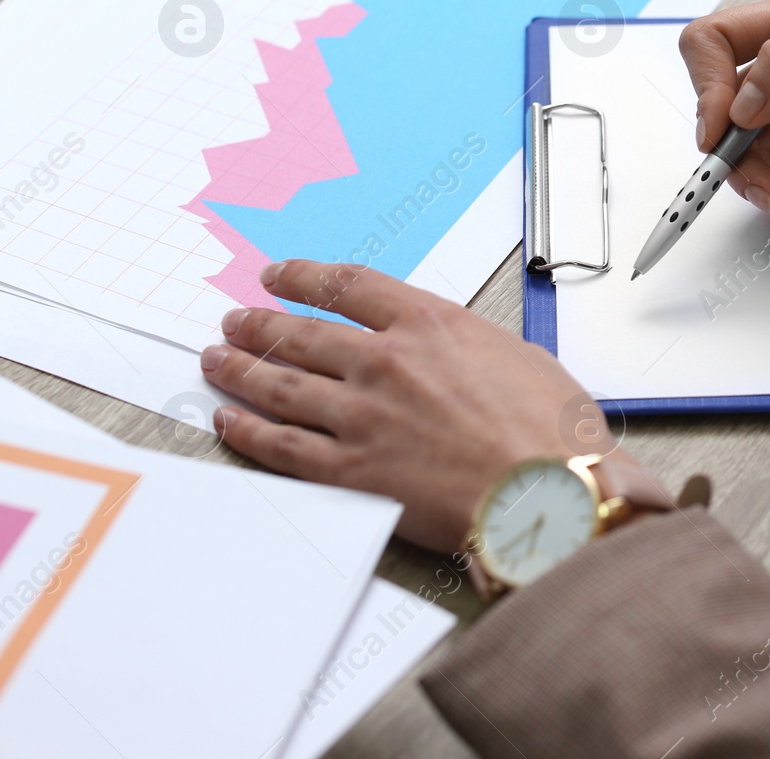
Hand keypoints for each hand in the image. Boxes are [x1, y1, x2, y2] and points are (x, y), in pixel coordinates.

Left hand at [201, 260, 642, 552]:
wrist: (549, 493)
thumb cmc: (552, 434)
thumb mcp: (525, 358)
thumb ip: (475, 349)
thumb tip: (463, 356)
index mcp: (431, 325)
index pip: (350, 287)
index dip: (305, 277)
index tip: (281, 275)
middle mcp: (386, 361)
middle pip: (302, 332)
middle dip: (260, 323)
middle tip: (236, 320)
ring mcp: (363, 416)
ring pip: (280, 384)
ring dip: (241, 369)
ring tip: (217, 360)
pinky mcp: (352, 471)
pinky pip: (280, 445)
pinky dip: (246, 431)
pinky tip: (228, 422)